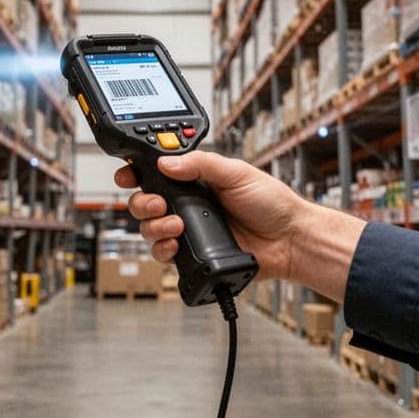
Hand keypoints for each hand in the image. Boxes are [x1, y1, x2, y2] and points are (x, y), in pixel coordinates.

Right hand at [115, 151, 364, 298]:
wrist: (290, 240)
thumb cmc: (272, 204)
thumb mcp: (237, 173)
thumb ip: (201, 164)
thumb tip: (167, 161)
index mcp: (196, 180)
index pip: (156, 173)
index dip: (137, 172)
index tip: (128, 173)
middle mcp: (188, 205)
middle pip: (145, 202)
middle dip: (143, 202)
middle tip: (159, 203)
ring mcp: (189, 231)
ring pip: (150, 229)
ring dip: (154, 226)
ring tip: (175, 224)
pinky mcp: (193, 256)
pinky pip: (164, 255)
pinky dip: (163, 250)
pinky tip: (175, 245)